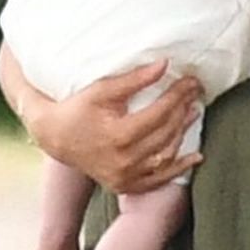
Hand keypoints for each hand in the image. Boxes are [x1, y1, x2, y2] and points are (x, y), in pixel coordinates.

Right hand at [26, 61, 203, 194]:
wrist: (55, 137)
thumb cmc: (77, 109)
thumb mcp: (102, 90)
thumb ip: (134, 80)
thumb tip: (164, 65)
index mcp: (118, 135)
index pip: (159, 113)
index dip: (177, 95)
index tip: (190, 81)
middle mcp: (123, 160)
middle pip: (165, 133)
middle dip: (182, 110)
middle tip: (194, 92)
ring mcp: (125, 176)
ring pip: (165, 155)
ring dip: (183, 133)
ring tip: (193, 113)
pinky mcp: (124, 185)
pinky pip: (157, 179)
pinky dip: (177, 168)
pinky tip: (194, 157)